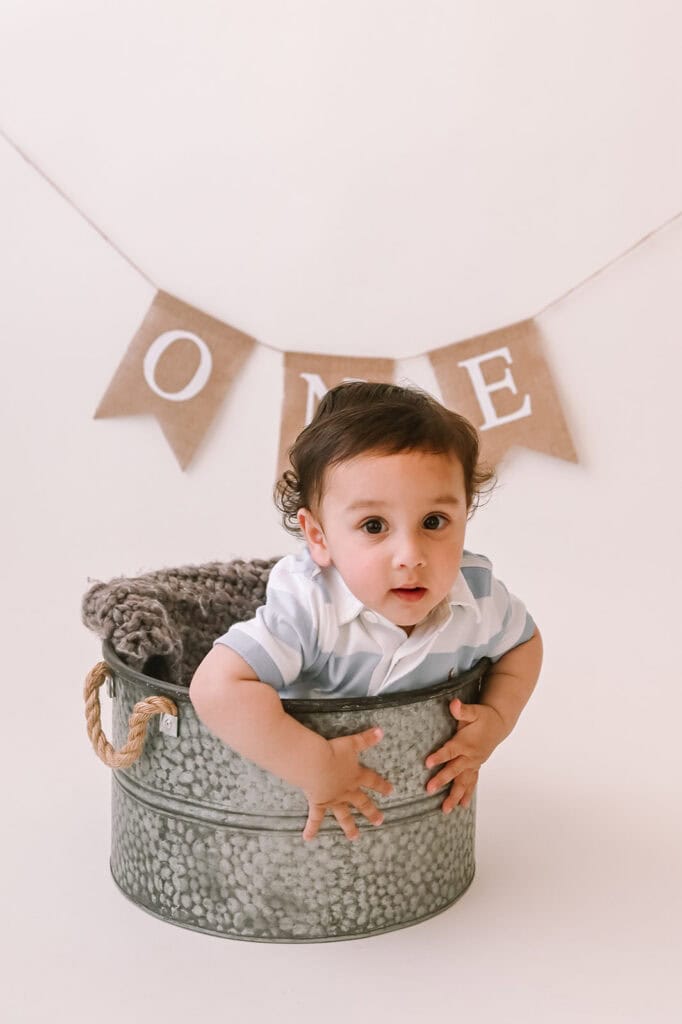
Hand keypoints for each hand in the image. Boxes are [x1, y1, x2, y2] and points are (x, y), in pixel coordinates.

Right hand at [302, 727, 391, 841]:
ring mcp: (333, 799)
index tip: (391, 791)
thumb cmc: (333, 751)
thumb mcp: (352, 743)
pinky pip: (315, 818)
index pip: (373, 781)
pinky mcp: (318, 803)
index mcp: (356, 776)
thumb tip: (381, 731)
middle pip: (362, 802)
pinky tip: (308, 838)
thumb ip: (366, 739)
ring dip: (349, 827)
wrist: (314, 763)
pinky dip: (311, 828)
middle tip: (379, 822)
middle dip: (371, 811)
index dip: (382, 786)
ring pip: (344, 815)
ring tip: (355, 837)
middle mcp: (347, 791)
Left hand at [424, 699, 506, 812]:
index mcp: (465, 742)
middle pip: (454, 770)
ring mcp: (474, 764)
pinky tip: (462, 805)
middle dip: (442, 780)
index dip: (439, 756)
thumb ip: (462, 710)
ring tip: (446, 809)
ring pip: (464, 782)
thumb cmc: (483, 717)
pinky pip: (471, 783)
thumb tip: (454, 703)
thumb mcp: (474, 711)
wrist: (498, 724)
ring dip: (455, 795)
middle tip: (429, 789)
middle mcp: (470, 756)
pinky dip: (467, 794)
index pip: (450, 751)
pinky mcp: (476, 767)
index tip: (427, 763)